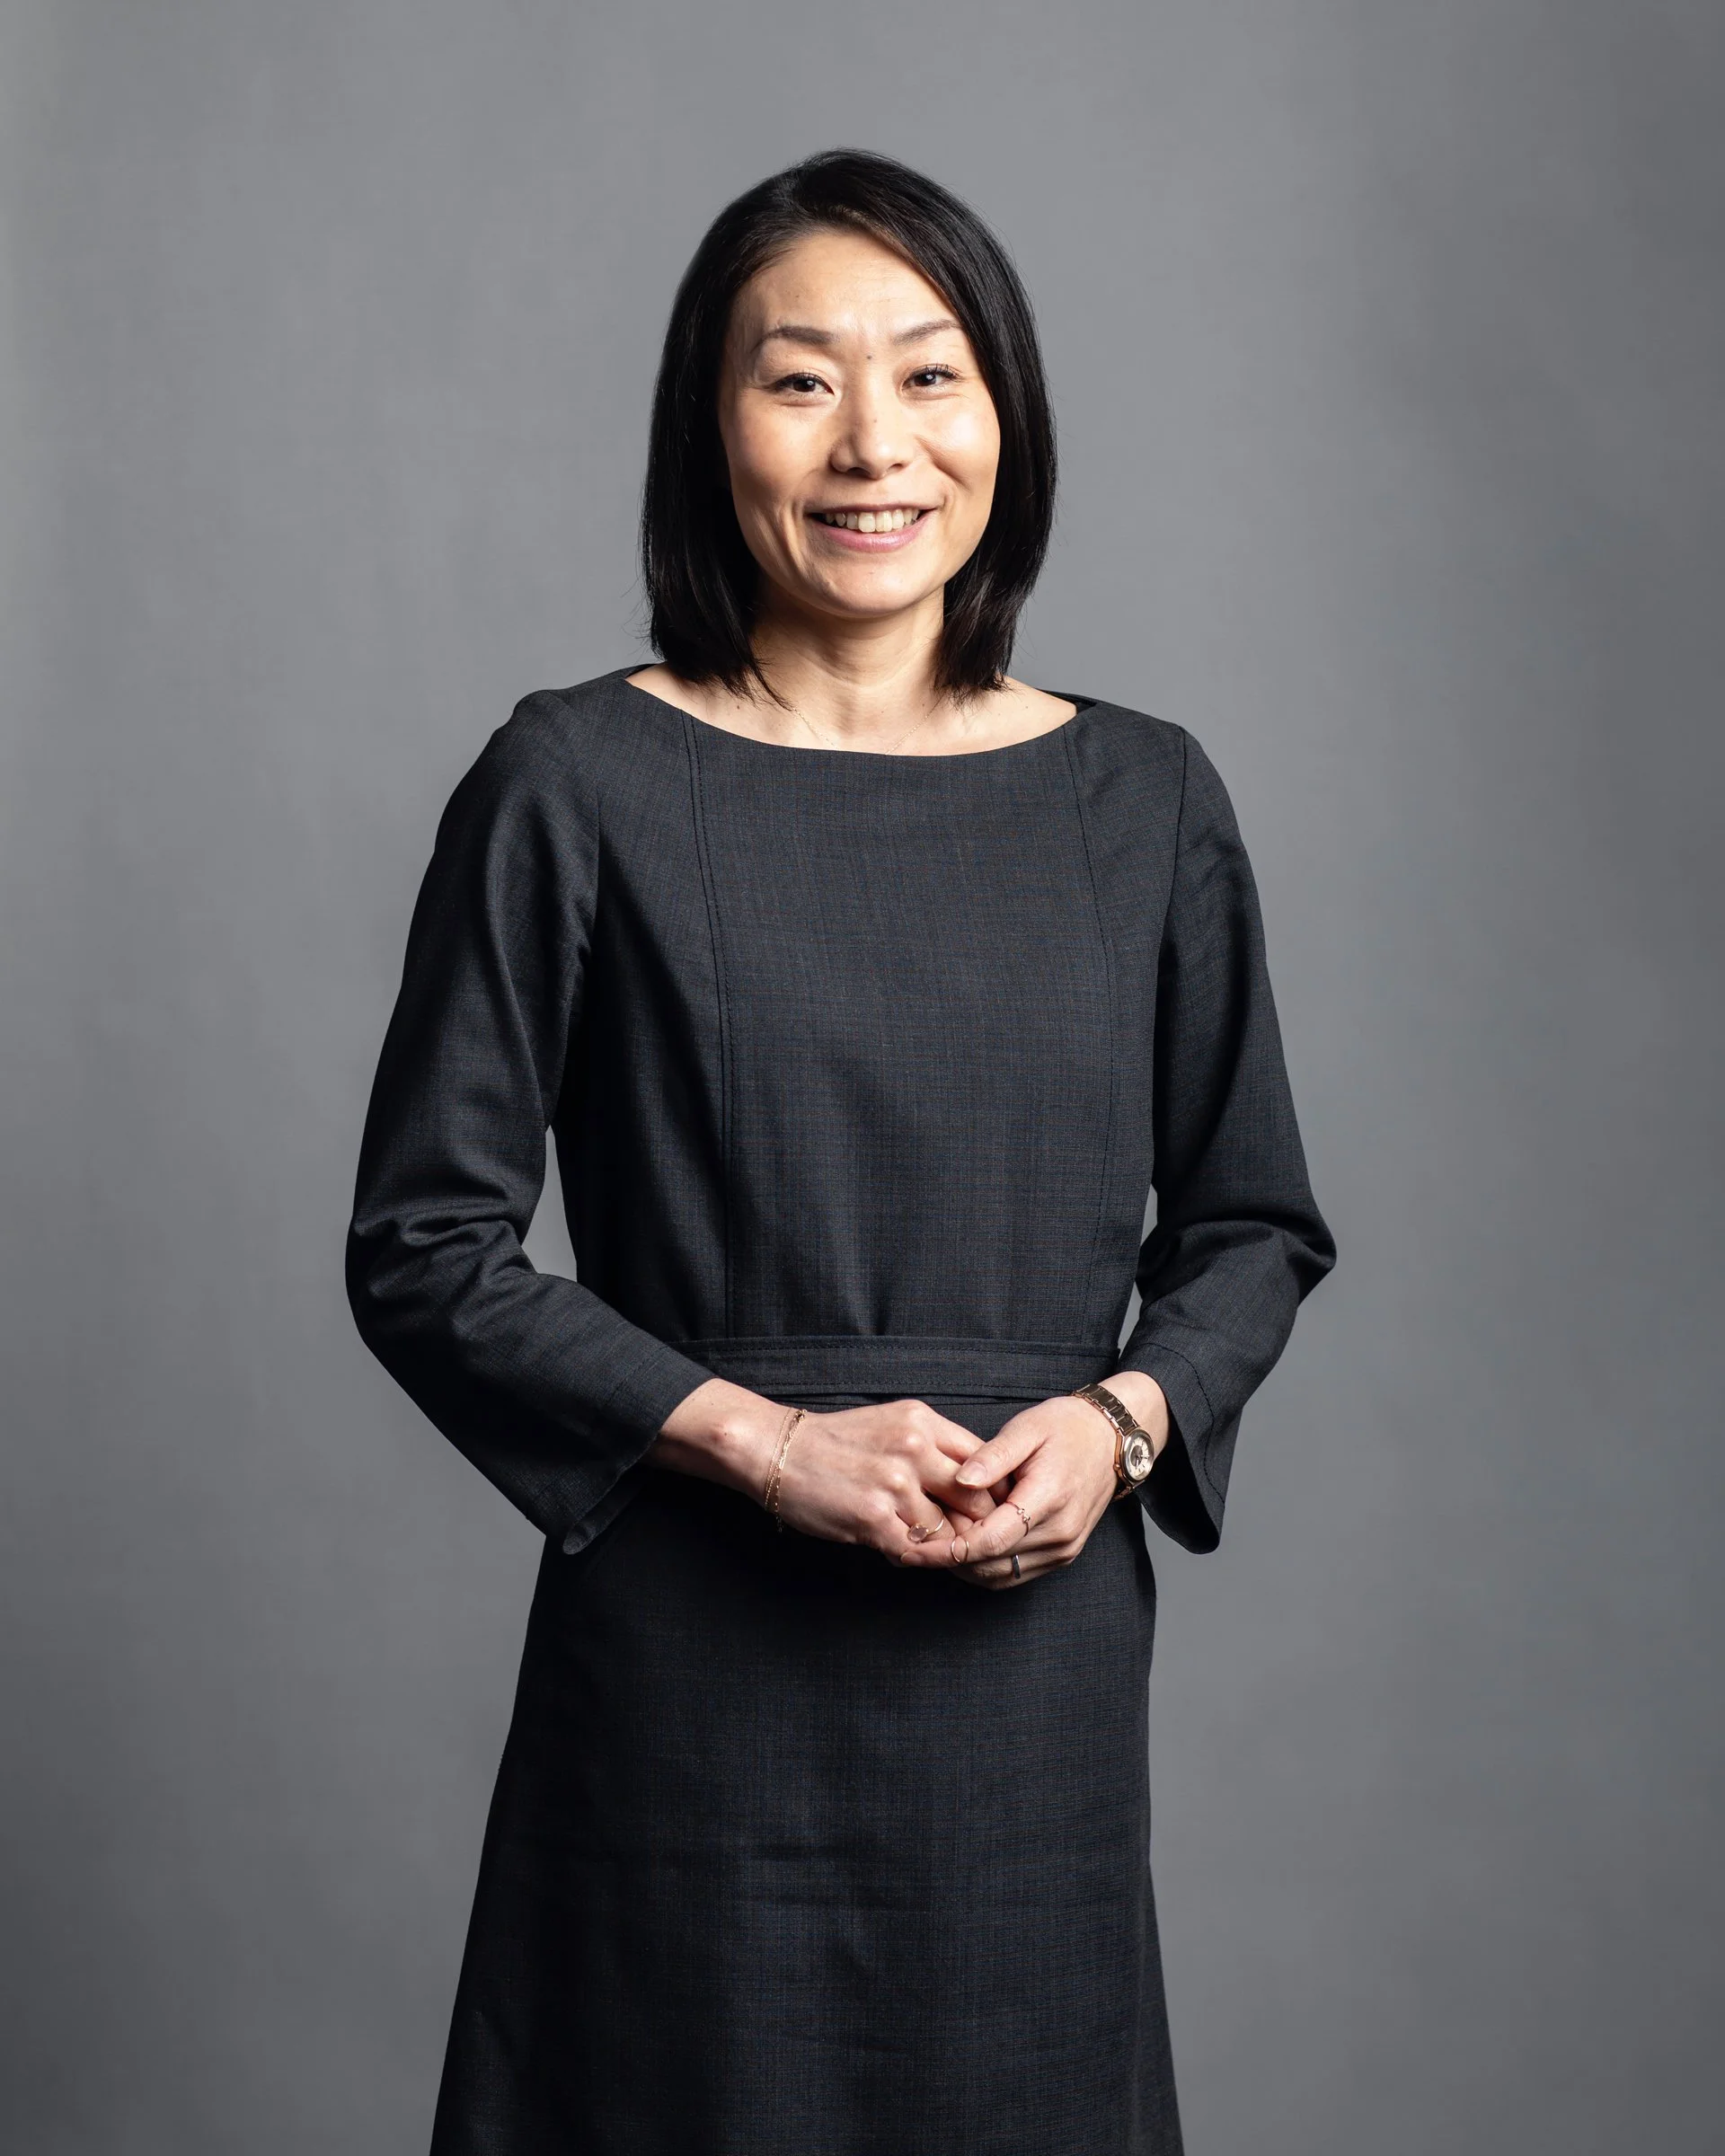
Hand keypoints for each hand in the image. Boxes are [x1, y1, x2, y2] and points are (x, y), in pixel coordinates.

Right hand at [771, 1399, 998, 1559]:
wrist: (778, 1450)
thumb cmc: (837, 1442)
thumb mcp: (893, 1425)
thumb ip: (934, 1449)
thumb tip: (978, 1488)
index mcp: (924, 1422)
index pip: (986, 1462)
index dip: (993, 1494)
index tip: (992, 1513)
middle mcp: (915, 1449)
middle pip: (976, 1500)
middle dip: (975, 1526)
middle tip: (970, 1541)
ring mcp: (895, 1484)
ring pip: (945, 1532)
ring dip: (937, 1546)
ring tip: (920, 1542)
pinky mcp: (873, 1517)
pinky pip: (913, 1552)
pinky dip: (910, 1557)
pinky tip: (895, 1547)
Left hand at [899, 1372, 1168, 1589]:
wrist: (1109, 1441)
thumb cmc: (1066, 1428)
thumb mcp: (1027, 1428)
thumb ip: (993, 1456)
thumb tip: (960, 1479)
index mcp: (1049, 1499)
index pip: (992, 1539)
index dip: (948, 1549)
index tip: (913, 1547)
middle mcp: (1059, 1533)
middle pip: (992, 1564)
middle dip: (947, 1560)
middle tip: (908, 1546)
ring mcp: (1063, 1549)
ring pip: (1001, 1576)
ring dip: (963, 1568)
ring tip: (927, 1548)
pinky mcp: (1061, 1555)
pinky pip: (1015, 1574)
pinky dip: (984, 1567)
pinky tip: (958, 1549)